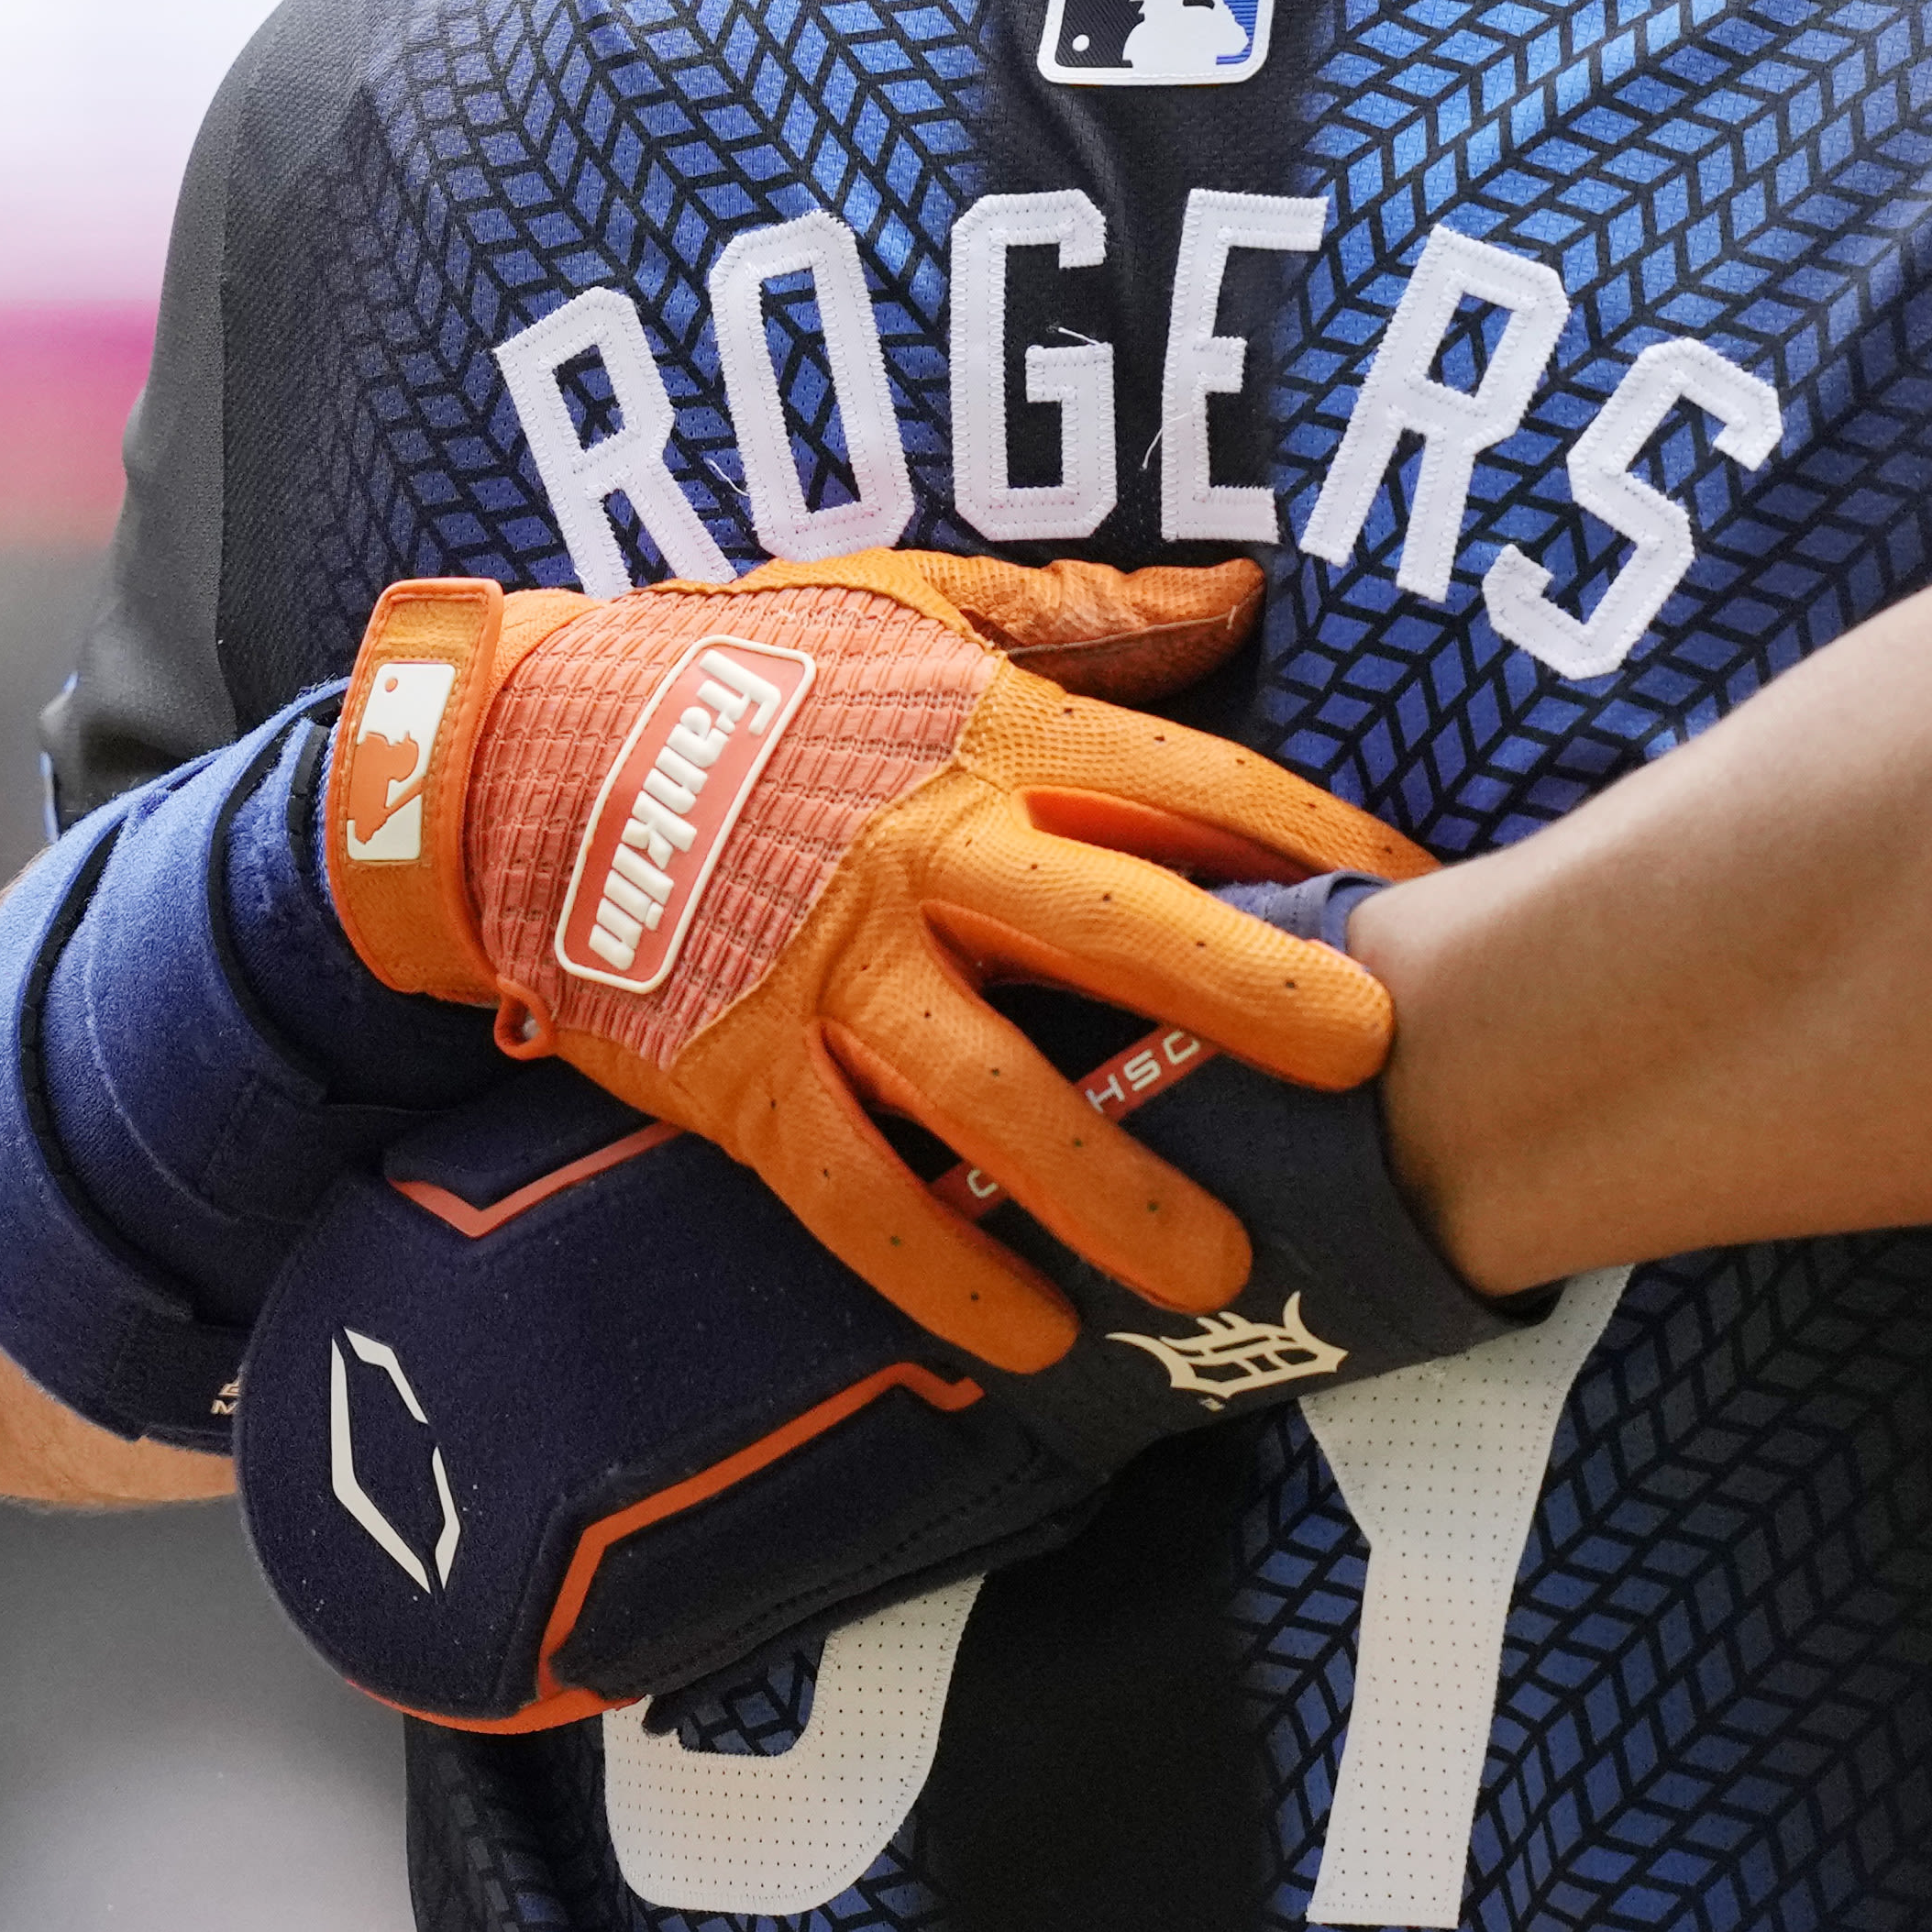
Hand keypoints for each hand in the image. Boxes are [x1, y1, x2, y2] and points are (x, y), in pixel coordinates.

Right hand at [318, 551, 1435, 1364]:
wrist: (507, 760)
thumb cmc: (730, 672)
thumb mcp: (906, 603)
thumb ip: (1082, 615)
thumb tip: (1240, 598)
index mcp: (985, 735)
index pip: (1185, 783)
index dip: (1314, 842)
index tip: (1425, 897)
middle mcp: (923, 854)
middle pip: (1115, 925)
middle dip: (1249, 994)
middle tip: (1376, 1064)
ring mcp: (828, 972)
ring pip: (992, 1089)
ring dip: (1109, 1181)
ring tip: (1219, 1264)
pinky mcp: (740, 1072)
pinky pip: (855, 1190)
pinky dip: (939, 1267)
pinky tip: (1031, 1333)